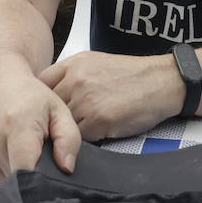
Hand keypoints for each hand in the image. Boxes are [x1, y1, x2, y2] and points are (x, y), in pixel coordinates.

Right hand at [0, 70, 82, 183]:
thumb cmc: (32, 98)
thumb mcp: (59, 111)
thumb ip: (69, 139)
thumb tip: (67, 169)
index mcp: (16, 126)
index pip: (24, 170)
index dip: (39, 183)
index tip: (50, 180)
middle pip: (17, 180)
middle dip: (32, 176)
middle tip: (39, 157)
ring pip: (4, 182)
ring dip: (17, 173)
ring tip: (23, 150)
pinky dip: (4, 170)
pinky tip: (8, 151)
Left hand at [37, 51, 182, 141]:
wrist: (161, 81)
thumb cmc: (131, 75)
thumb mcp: (95, 63)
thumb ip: (70, 75)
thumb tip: (49, 95)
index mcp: (73, 64)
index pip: (40, 83)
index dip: (40, 99)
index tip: (42, 109)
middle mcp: (76, 80)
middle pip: (48, 106)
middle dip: (52, 117)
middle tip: (57, 126)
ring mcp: (86, 100)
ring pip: (61, 123)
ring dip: (67, 130)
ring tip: (78, 131)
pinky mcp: (98, 120)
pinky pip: (78, 137)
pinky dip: (82, 139)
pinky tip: (93, 134)